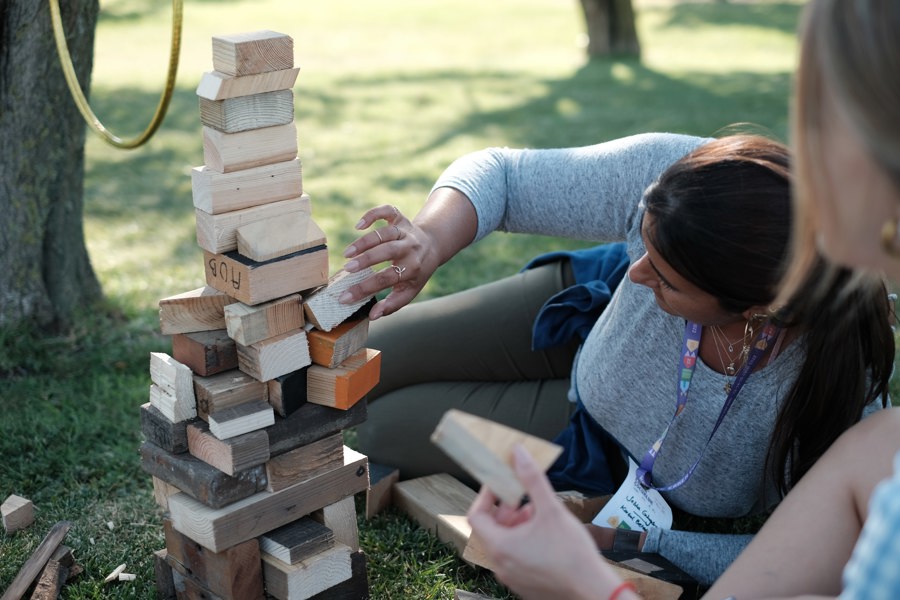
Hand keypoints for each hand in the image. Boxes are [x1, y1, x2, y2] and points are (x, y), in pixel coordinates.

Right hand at [340, 204, 437, 319]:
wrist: (433, 246)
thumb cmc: (416, 273)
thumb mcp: (409, 290)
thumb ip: (392, 304)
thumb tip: (372, 316)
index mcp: (413, 268)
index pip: (386, 279)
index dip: (365, 288)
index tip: (344, 297)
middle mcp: (410, 248)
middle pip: (387, 252)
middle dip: (366, 260)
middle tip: (346, 270)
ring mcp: (405, 231)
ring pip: (385, 233)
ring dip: (365, 241)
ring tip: (347, 253)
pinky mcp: (400, 218)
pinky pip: (388, 211)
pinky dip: (373, 214)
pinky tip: (359, 225)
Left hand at [467, 445, 632, 599]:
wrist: (593, 591)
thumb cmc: (573, 557)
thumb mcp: (551, 509)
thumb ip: (532, 479)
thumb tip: (519, 455)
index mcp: (500, 547)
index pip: (476, 515)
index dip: (486, 496)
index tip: (499, 485)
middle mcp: (501, 565)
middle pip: (490, 529)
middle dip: (505, 510)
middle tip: (522, 499)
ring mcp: (512, 577)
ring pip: (503, 544)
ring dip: (515, 525)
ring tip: (537, 515)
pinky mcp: (525, 584)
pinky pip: (515, 558)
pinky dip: (522, 542)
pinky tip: (544, 535)